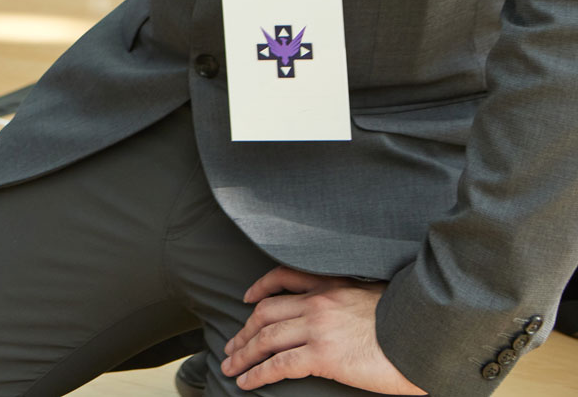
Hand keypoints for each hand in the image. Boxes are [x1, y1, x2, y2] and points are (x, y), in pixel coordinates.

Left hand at [222, 268, 423, 392]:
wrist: (427, 336)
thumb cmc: (411, 321)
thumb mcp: (378, 296)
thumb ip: (354, 299)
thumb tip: (347, 314)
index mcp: (332, 285)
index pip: (284, 278)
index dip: (261, 288)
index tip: (249, 297)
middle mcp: (318, 303)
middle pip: (266, 313)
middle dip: (245, 330)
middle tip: (233, 345)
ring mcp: (318, 328)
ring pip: (266, 338)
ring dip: (243, 353)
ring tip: (231, 365)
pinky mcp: (322, 356)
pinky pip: (279, 365)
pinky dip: (258, 373)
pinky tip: (247, 381)